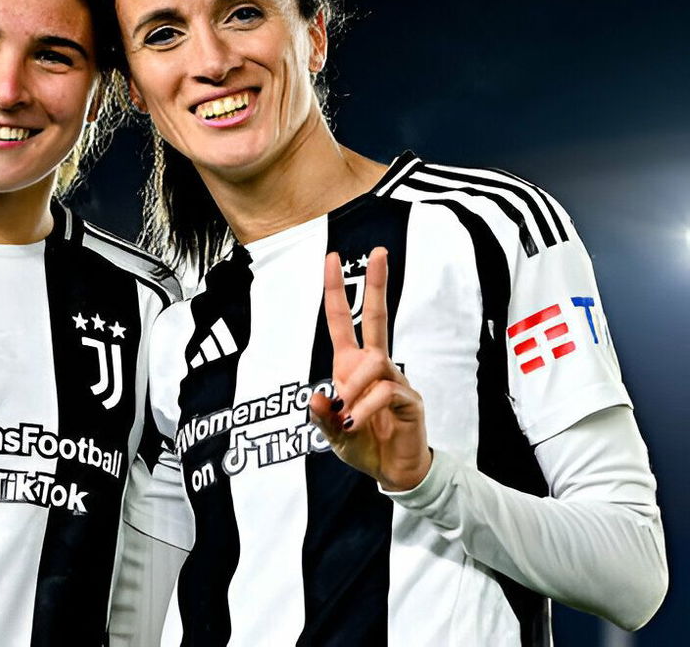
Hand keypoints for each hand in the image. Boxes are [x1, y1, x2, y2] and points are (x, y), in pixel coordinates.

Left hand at [308, 247, 431, 491]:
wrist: (393, 473)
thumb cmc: (364, 445)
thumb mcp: (332, 435)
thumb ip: (321, 418)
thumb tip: (315, 396)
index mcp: (350, 367)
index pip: (342, 321)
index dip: (335, 291)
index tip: (332, 259)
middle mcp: (374, 366)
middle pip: (376, 317)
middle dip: (377, 284)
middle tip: (380, 251)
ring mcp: (395, 380)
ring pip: (375, 361)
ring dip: (354, 388)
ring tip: (346, 417)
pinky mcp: (409, 400)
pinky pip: (387, 391)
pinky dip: (366, 407)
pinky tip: (357, 422)